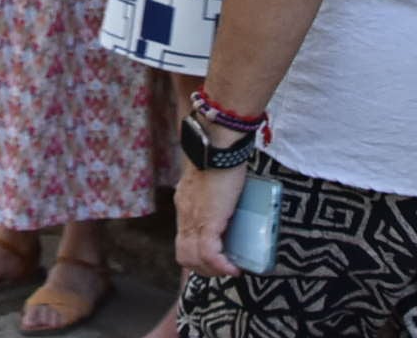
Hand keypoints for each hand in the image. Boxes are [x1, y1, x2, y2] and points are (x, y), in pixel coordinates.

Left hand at [175, 162, 248, 278]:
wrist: (216, 145)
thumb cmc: (219, 153)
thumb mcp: (212, 175)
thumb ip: (214, 185)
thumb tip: (230, 187)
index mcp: (185, 203)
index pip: (183, 237)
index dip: (197, 252)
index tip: (215, 256)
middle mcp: (185, 215)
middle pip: (184, 255)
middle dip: (203, 268)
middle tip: (223, 268)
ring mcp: (194, 220)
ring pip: (192, 260)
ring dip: (211, 271)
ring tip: (229, 268)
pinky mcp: (208, 222)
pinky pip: (209, 255)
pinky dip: (221, 266)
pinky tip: (233, 268)